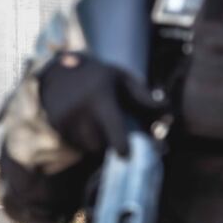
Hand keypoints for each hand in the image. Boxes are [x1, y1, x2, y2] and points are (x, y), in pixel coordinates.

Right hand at [37, 51, 166, 156]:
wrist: (60, 69)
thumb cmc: (98, 75)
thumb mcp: (122, 78)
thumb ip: (143, 96)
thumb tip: (166, 109)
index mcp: (100, 97)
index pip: (112, 127)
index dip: (120, 144)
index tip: (125, 154)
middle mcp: (80, 110)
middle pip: (100, 143)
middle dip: (109, 142)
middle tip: (113, 131)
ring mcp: (65, 118)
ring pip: (87, 146)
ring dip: (96, 142)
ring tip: (98, 125)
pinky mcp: (56, 124)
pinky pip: (75, 143)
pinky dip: (82, 139)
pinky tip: (84, 124)